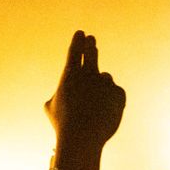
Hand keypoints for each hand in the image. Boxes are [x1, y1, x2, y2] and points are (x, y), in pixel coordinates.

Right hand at [44, 31, 124, 159]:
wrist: (83, 137)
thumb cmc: (63, 124)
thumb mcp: (51, 108)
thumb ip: (57, 95)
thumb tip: (59, 94)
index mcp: (70, 74)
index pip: (74, 51)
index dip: (77, 41)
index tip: (80, 33)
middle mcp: (88, 74)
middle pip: (91, 54)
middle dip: (90, 45)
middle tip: (91, 40)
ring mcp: (105, 83)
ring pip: (105, 78)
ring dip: (100, 87)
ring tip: (93, 106)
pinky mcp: (119, 93)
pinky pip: (115, 93)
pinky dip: (111, 101)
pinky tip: (104, 113)